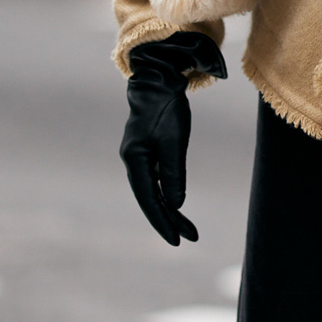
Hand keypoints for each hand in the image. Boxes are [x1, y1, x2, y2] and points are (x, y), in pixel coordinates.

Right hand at [120, 33, 224, 245]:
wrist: (158, 81)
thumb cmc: (166, 107)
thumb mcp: (174, 141)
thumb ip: (173, 173)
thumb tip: (175, 204)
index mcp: (134, 158)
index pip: (148, 198)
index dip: (161, 220)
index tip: (176, 240)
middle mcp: (133, 161)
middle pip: (150, 199)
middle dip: (168, 220)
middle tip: (188, 239)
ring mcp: (138, 157)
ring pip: (153, 191)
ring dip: (170, 209)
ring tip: (188, 229)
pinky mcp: (147, 152)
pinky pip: (156, 181)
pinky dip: (167, 194)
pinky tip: (177, 206)